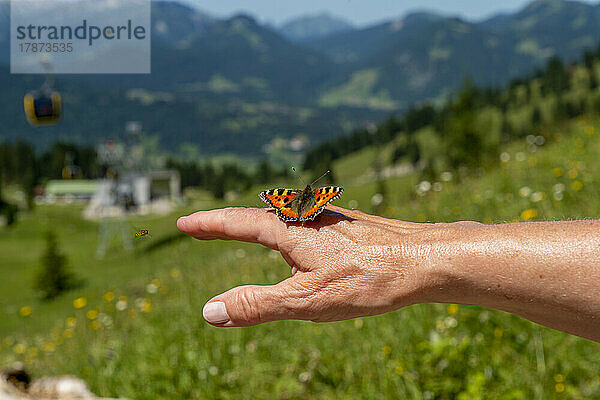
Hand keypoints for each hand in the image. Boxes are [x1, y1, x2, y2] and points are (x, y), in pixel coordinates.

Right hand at [176, 206, 439, 326]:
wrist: (427, 261)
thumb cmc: (369, 280)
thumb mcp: (307, 300)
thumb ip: (258, 305)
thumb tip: (209, 310)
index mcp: (290, 230)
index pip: (237, 223)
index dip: (208, 224)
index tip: (183, 223)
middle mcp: (306, 218)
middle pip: (257, 218)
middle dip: (227, 224)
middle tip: (203, 227)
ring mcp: (330, 220)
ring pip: (284, 222)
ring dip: (257, 226)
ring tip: (242, 231)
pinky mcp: (349, 228)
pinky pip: (306, 227)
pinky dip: (287, 233)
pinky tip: (301, 243)